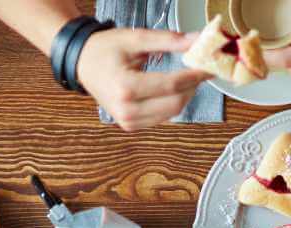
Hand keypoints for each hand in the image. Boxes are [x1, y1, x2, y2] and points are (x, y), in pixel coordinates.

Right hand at [75, 29, 209, 129]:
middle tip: (199, 70)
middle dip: (192, 86)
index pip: (172, 85)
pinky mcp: (131, 126)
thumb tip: (196, 40)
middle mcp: (126, 109)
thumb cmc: (105, 49)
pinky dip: (172, 103)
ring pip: (172, 113)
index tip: (209, 66)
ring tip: (186, 77)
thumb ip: (167, 40)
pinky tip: (170, 89)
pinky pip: (162, 118)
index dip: (195, 75)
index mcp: (125, 87)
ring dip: (184, 95)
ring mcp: (128, 121)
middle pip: (176, 103)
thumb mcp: (135, 39)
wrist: (81, 63)